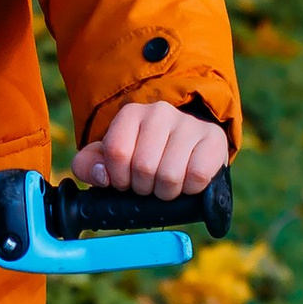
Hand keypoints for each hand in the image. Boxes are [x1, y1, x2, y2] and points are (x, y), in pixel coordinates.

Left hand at [72, 99, 230, 202]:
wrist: (186, 146)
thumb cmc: (141, 156)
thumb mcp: (108, 159)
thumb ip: (88, 165)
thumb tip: (102, 176)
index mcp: (131, 114)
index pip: (117, 152)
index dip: (119, 178)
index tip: (125, 182)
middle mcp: (160, 111)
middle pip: (144, 167)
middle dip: (143, 187)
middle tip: (148, 185)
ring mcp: (189, 124)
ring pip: (170, 175)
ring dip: (166, 192)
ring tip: (166, 185)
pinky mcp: (214, 139)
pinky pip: (198, 176)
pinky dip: (190, 189)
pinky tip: (187, 182)